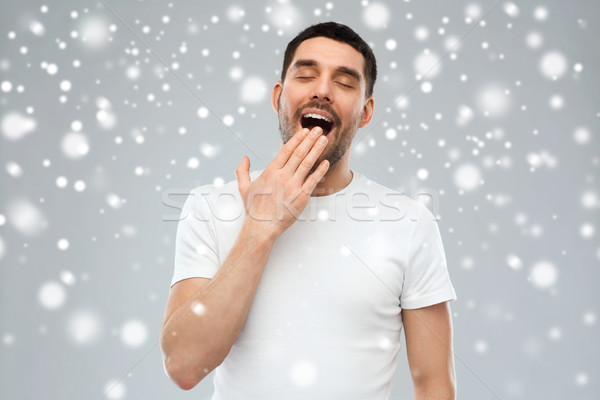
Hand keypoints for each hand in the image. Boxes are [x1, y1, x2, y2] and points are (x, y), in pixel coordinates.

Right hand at [235, 126, 329, 240]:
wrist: (262, 226)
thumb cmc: (254, 209)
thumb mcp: (244, 187)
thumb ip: (242, 171)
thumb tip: (244, 158)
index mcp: (270, 171)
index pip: (287, 150)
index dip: (297, 139)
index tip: (305, 131)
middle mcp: (282, 176)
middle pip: (299, 153)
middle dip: (310, 139)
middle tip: (318, 129)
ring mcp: (293, 186)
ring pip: (307, 163)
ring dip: (317, 149)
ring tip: (324, 140)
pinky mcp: (301, 197)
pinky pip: (313, 181)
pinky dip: (320, 171)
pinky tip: (326, 162)